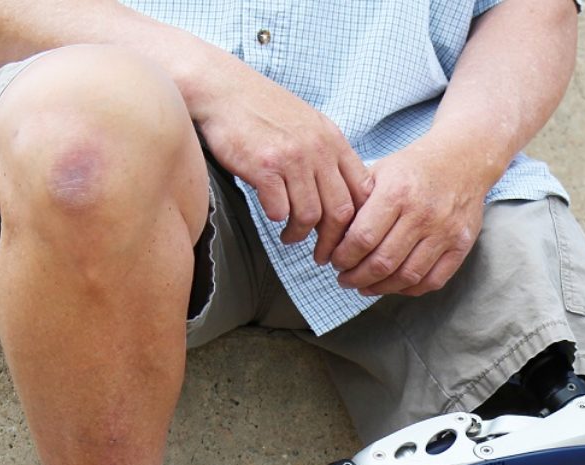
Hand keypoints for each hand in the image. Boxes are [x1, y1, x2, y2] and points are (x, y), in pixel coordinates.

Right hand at [193, 59, 371, 260]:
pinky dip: (276, 219)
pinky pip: (279, 210)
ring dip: (300, 234)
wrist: (221, 88)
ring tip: (290, 237)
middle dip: (333, 241)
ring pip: (310, 216)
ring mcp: (292, 158)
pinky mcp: (264, 167)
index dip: (358, 221)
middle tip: (322, 255)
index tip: (346, 237)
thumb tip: (340, 195)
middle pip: (341, 211)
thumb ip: (326, 155)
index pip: (362, 190)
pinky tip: (272, 217)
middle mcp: (318, 149)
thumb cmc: (262, 109)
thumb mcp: (308, 125)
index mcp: (333, 140)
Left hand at [329, 136, 489, 297]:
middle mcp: (423, 213)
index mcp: (397, 192)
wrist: (462, 159)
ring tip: (364, 286)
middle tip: (344, 279)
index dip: (343, 257)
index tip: (334, 261)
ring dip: (379, 288)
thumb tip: (331, 237)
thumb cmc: (413, 168)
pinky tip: (393, 285)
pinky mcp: (461, 245)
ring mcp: (445, 232)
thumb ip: (356, 202)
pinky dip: (409, 290)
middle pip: (382, 262)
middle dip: (356, 277)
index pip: (362, 238)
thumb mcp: (380, 171)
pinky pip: (432, 281)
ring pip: (406, 276)